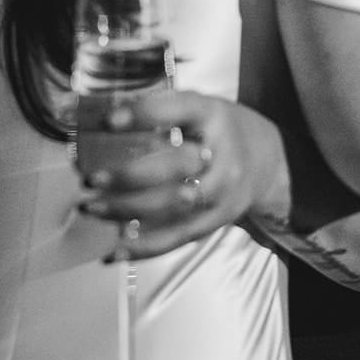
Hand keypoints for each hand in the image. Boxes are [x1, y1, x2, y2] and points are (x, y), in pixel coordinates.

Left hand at [77, 92, 285, 258]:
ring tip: (91, 208)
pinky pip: (178, 237)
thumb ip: (156, 111)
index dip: (144, 114)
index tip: (108, 120)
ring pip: (175, 206)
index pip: (180, 109)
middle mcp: (221, 153)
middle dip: (130, 176)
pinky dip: (144, 248)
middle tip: (91, 179)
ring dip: (128, 211)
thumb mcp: (198, 108)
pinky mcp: (218, 220)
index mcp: (212, 114)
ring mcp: (223, 190)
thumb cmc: (217, 130)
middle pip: (177, 166)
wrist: (269, 162)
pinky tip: (112, 251)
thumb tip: (92, 114)